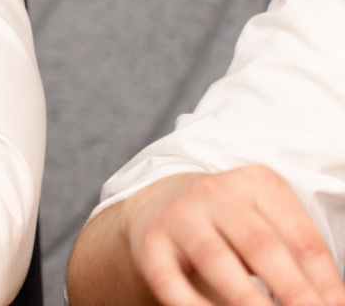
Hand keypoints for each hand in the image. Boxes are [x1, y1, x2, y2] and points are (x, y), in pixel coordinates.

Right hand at [112, 168, 344, 305]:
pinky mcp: (150, 243)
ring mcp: (179, 216)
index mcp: (258, 184)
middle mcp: (215, 193)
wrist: (162, 203)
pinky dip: (191, 304)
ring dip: (246, 299)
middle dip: (292, 290)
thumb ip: (296, 257)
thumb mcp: (268, 224)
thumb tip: (329, 301)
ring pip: (215, 260)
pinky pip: (169, 280)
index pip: (300, 238)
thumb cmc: (233, 224)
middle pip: (260, 246)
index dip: (323, 280)